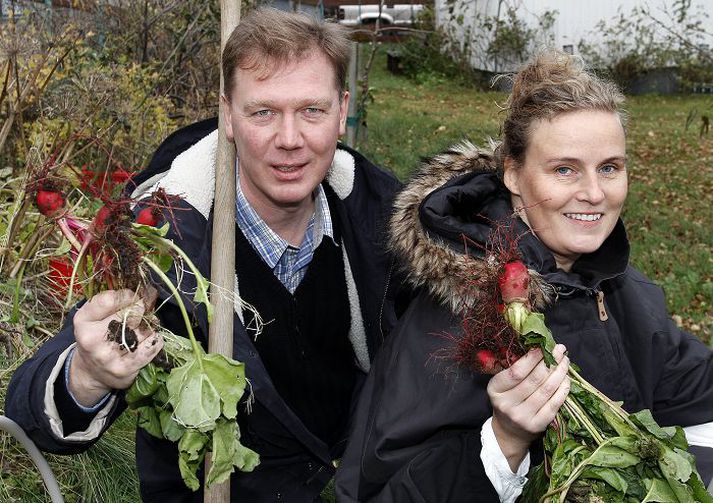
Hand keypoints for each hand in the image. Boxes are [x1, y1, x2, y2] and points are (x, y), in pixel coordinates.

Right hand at [69, 289, 162, 406]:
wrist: (91, 373)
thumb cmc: (97, 337)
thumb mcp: (95, 316)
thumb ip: (115, 301)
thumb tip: (148, 290)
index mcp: (83, 321)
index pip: (110, 299)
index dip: (128, 295)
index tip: (133, 297)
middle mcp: (92, 339)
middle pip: (131, 313)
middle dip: (141, 309)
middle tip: (141, 311)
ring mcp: (108, 355)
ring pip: (145, 328)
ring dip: (149, 325)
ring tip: (142, 327)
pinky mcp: (124, 368)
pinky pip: (153, 344)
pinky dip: (155, 338)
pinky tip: (147, 339)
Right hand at [487, 344, 569, 470]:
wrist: (508, 432)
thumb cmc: (507, 401)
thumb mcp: (502, 386)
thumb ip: (514, 369)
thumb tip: (537, 348)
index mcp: (495, 390)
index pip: (516, 372)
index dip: (532, 358)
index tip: (543, 346)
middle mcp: (507, 404)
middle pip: (534, 379)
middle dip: (550, 362)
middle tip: (559, 350)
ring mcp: (523, 416)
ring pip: (546, 390)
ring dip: (559, 373)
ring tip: (565, 361)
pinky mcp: (537, 425)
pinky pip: (554, 403)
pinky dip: (563, 389)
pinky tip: (566, 379)